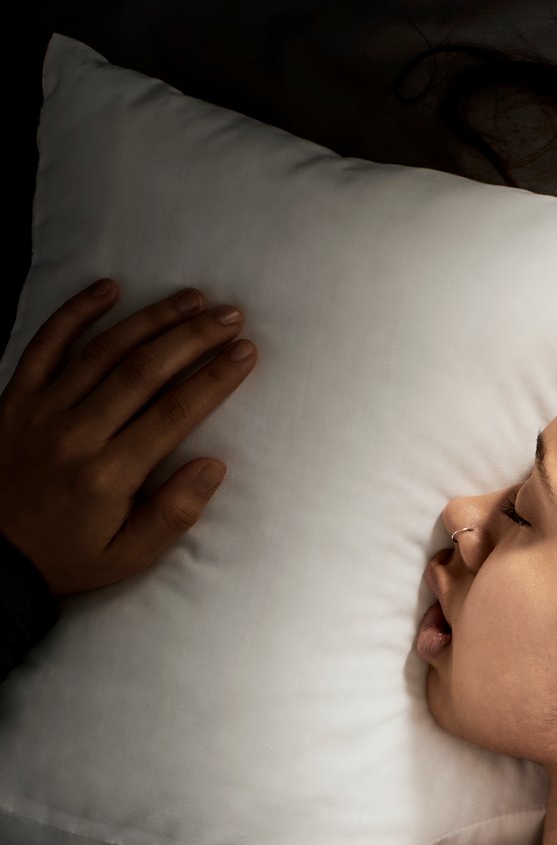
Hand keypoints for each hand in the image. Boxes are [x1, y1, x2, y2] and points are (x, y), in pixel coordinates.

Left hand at [0, 278, 256, 596]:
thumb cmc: (69, 556)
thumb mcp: (129, 555)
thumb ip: (174, 513)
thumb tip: (214, 466)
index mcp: (109, 475)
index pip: (173, 414)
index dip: (214, 378)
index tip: (245, 352)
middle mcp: (76, 434)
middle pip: (142, 371)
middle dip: (192, 338)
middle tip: (230, 316)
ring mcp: (42, 410)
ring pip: (102, 350)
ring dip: (151, 319)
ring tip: (192, 299)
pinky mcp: (16, 398)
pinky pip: (46, 344)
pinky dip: (75, 312)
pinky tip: (109, 288)